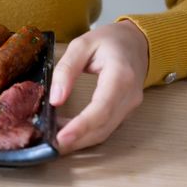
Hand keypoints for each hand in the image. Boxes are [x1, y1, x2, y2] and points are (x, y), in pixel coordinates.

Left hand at [48, 20, 148, 153]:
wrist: (137, 42)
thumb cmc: (110, 40)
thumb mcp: (82, 44)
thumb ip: (66, 69)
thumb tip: (55, 99)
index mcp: (121, 76)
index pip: (101, 108)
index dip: (81, 126)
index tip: (60, 138)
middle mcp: (130, 96)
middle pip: (103, 127)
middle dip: (76, 140)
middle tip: (50, 146)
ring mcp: (130, 106)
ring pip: (105, 132)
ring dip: (80, 140)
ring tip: (54, 140)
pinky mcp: (125, 111)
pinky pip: (106, 127)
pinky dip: (87, 133)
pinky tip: (68, 131)